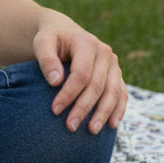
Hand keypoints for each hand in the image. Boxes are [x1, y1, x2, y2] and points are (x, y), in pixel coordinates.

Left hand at [33, 12, 127, 133]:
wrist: (63, 31)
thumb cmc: (50, 39)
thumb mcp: (42, 43)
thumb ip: (46, 59)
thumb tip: (56, 81)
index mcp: (86, 43)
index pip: (81, 74)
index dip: (69, 93)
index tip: (55, 110)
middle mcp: (104, 52)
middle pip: (97, 85)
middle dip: (84, 108)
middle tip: (70, 127)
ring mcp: (113, 64)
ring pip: (113, 92)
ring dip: (103, 113)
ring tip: (91, 130)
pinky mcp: (117, 74)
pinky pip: (121, 93)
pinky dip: (118, 109)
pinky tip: (112, 125)